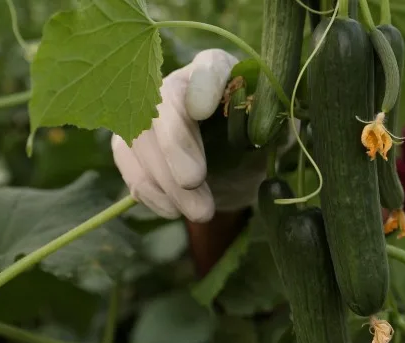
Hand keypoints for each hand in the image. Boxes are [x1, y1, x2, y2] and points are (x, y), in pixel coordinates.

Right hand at [110, 49, 275, 222]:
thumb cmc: (258, 146)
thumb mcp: (276, 135)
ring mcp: (149, 113)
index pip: (209, 68)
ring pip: (140, 139)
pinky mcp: (130, 144)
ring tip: (200, 212)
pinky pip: (128, 164)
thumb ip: (270, 124)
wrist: (234, 172)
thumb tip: (261, 122)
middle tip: (192, 181)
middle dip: (174, 144)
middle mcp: (179, 84)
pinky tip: (175, 210)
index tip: (203, 110)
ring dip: (165, 180)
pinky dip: (151, 191)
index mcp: (220, 72)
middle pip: (163, 104)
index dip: (203, 85)